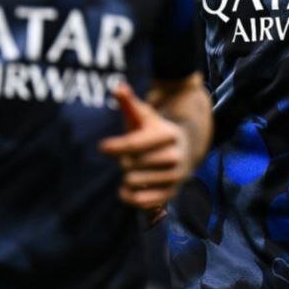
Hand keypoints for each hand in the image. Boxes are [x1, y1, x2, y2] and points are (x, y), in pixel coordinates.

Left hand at [99, 84, 191, 210]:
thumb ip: (129, 103)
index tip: (102, 147)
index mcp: (166, 134)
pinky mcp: (172, 193)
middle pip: (129, 164)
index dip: (114, 146)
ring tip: (131, 171)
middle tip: (127, 158)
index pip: (133, 144)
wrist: (185, 149)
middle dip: (123, 161)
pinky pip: (142, 201)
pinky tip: (126, 189)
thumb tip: (118, 87)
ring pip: (132, 182)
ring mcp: (175, 176)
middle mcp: (174, 156)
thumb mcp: (144, 115)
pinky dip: (129, 197)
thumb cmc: (155, 131)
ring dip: (126, 178)